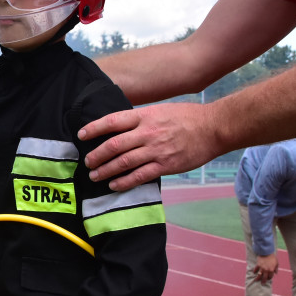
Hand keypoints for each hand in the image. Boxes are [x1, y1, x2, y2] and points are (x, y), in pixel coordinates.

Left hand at [78, 102, 222, 190]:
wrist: (214, 128)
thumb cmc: (187, 117)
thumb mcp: (160, 110)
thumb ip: (141, 119)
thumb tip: (120, 128)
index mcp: (145, 116)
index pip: (113, 121)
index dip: (94, 128)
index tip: (81, 135)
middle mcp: (148, 132)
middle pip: (114, 145)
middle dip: (97, 155)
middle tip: (87, 162)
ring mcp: (156, 150)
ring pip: (124, 162)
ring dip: (106, 170)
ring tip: (95, 176)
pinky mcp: (166, 165)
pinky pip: (140, 175)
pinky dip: (125, 181)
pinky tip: (114, 185)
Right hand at [253, 254, 277, 282]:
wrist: (267, 253)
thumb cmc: (272, 258)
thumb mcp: (276, 263)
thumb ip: (276, 269)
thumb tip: (276, 273)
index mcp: (271, 270)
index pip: (270, 276)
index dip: (269, 278)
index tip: (268, 278)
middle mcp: (266, 270)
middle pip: (264, 277)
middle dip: (263, 281)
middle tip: (262, 283)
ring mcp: (262, 268)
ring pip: (259, 275)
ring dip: (257, 278)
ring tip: (256, 280)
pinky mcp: (258, 265)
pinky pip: (256, 269)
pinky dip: (255, 271)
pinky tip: (254, 272)